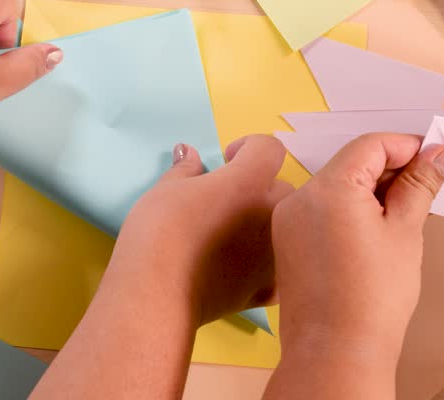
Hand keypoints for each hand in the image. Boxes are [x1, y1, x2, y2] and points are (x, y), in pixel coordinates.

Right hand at [107, 135, 291, 326]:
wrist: (157, 295)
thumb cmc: (158, 234)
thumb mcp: (165, 191)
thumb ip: (185, 170)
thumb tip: (188, 153)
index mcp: (248, 181)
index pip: (268, 149)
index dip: (249, 148)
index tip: (228, 160)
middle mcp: (270, 213)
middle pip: (281, 187)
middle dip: (259, 187)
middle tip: (227, 200)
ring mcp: (274, 253)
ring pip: (286, 228)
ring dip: (267, 225)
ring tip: (235, 236)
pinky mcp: (268, 288)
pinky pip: (280, 268)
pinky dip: (267, 265)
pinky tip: (244, 269)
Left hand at [271, 135, 443, 370]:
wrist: (336, 353)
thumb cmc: (371, 301)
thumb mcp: (405, 231)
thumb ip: (420, 184)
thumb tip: (440, 155)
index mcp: (329, 188)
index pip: (371, 144)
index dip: (408, 146)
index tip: (435, 158)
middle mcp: (301, 197)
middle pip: (352, 163)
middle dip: (391, 169)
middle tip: (428, 183)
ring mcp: (290, 220)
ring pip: (336, 186)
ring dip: (371, 190)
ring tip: (406, 211)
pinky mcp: (288, 241)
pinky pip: (322, 209)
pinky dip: (349, 209)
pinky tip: (376, 229)